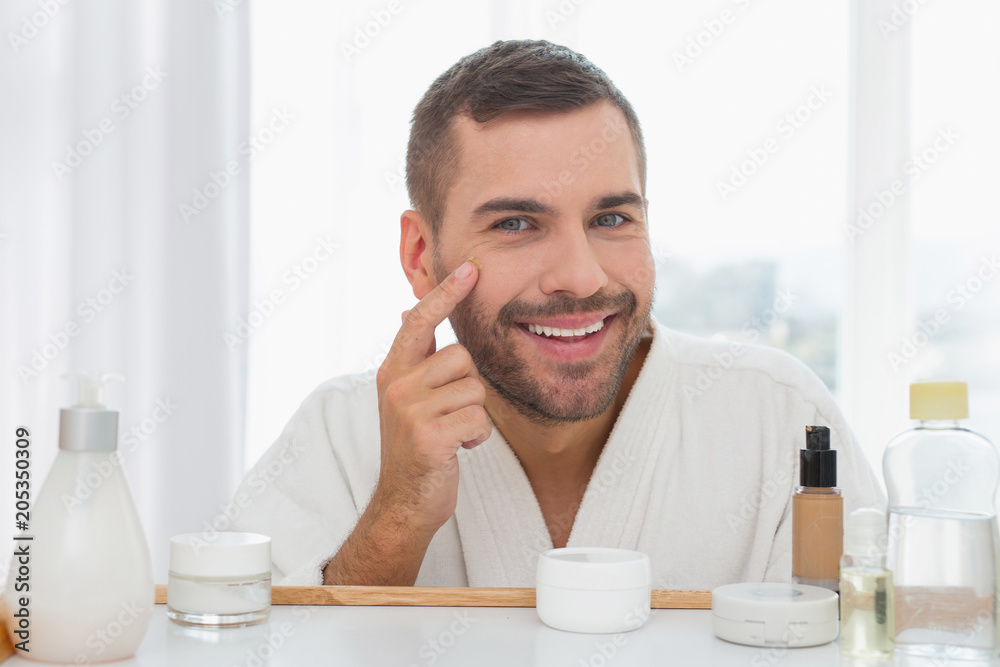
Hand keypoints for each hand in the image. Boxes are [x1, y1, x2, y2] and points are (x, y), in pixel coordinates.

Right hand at [373, 259, 491, 534]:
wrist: (403, 503)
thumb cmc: (415, 448)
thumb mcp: (407, 396)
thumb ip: (414, 356)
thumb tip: (410, 309)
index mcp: (393, 371)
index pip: (420, 320)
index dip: (446, 293)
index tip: (471, 268)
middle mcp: (397, 385)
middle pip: (462, 357)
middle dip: (469, 387)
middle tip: (450, 414)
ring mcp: (410, 411)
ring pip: (475, 389)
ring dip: (475, 416)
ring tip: (452, 434)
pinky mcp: (428, 436)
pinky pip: (479, 419)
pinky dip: (478, 437)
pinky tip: (458, 449)